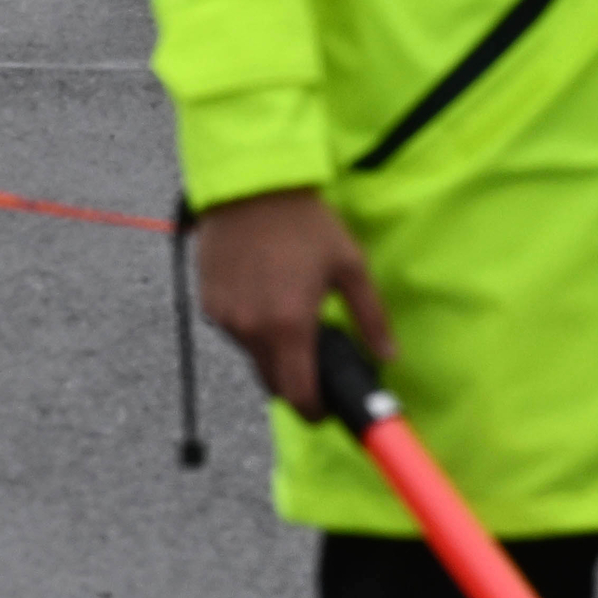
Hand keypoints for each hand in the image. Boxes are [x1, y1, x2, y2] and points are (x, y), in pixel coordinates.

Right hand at [196, 186, 396, 418]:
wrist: (251, 187)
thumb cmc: (305, 224)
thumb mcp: (350, 266)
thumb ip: (371, 318)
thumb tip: (389, 356)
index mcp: (290, 327)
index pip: (299, 395)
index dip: (314, 411)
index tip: (325, 410)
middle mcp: (252, 329)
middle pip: (272, 383)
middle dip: (293, 383)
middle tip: (312, 364)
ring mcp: (226, 317)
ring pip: (251, 356)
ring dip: (270, 352)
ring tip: (286, 317)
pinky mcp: (207, 301)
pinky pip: (231, 331)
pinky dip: (248, 327)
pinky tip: (262, 297)